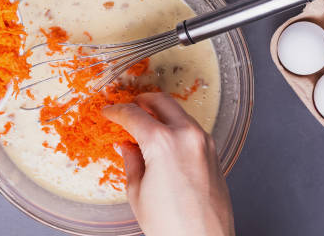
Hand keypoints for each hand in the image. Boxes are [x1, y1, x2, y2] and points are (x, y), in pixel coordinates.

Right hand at [103, 92, 234, 235]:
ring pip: (179, 112)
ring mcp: (204, 143)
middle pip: (161, 101)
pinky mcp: (214, 153)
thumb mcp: (138, 192)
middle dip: (141, 101)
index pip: (134, 114)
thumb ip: (131, 160)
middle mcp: (187, 136)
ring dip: (161, 113)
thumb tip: (125, 146)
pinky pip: (192, 129)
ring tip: (145, 127)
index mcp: (163, 143)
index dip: (116, 111)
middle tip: (128, 110)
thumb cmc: (171, 226)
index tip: (109, 113)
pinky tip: (165, 141)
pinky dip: (176, 127)